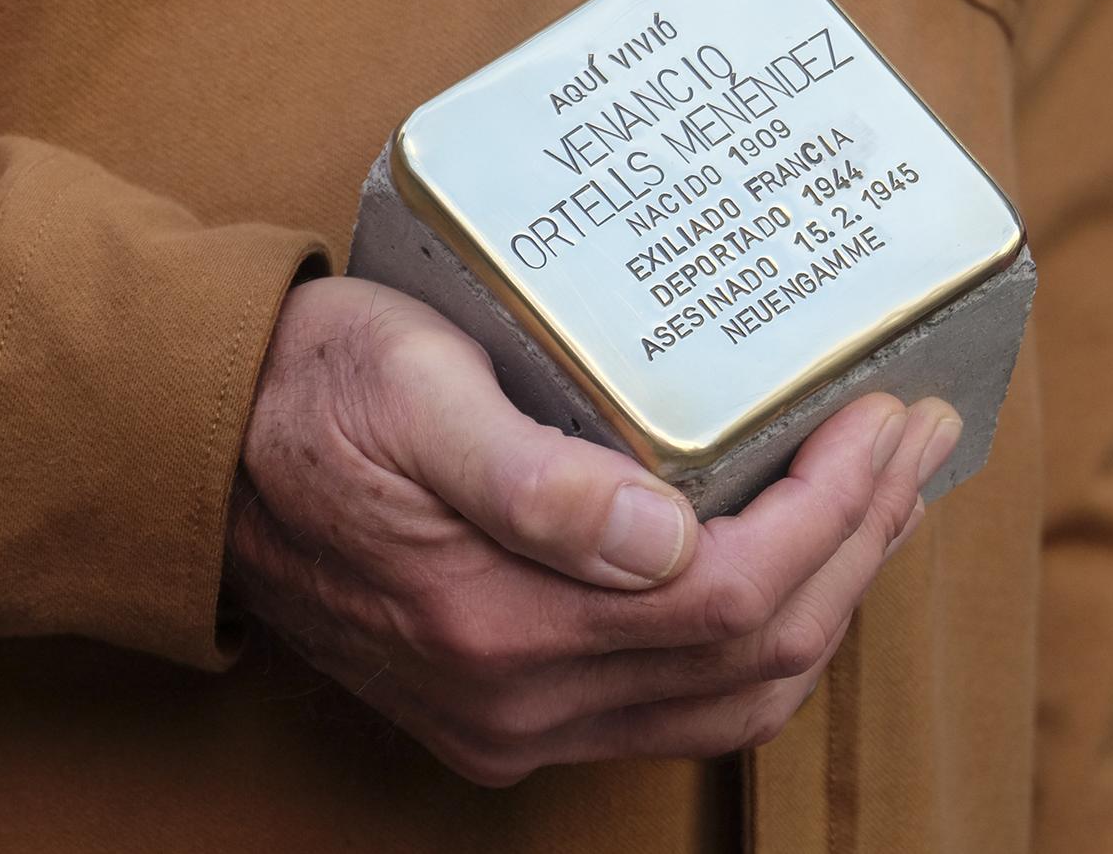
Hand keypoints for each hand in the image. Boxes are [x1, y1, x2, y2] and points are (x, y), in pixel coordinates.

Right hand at [224, 276, 961, 785]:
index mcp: (496, 620)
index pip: (727, 596)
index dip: (832, 514)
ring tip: (883, 498)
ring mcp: (512, 720)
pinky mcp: (507, 710)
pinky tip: (794, 564)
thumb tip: (664, 537)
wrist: (200, 456)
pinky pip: (679, 706)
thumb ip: (528, 477)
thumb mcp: (408, 391)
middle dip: (859, 544)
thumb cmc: (309, 393)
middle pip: (753, 656)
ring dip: (827, 600)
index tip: (883, 417)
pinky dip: (760, 640)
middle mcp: (515, 699)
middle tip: (912, 438)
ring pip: (730, 700)